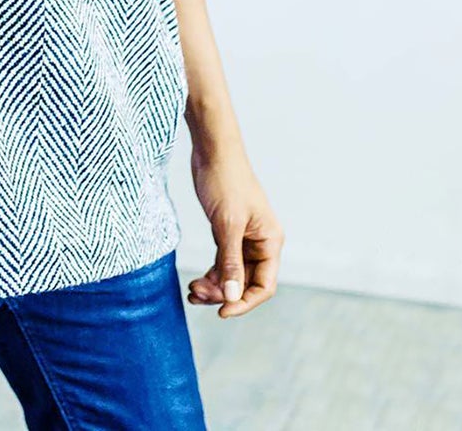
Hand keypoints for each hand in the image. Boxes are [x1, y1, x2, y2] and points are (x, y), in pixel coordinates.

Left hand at [186, 144, 283, 318]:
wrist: (212, 150)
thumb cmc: (225, 181)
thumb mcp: (226, 224)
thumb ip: (229, 261)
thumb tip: (232, 296)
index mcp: (270, 241)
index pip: (264, 285)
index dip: (245, 302)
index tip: (222, 312)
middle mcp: (261, 242)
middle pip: (246, 282)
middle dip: (224, 293)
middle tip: (197, 295)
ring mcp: (244, 238)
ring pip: (232, 274)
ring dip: (214, 286)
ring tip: (192, 291)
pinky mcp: (227, 232)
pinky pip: (222, 262)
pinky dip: (211, 273)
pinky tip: (196, 282)